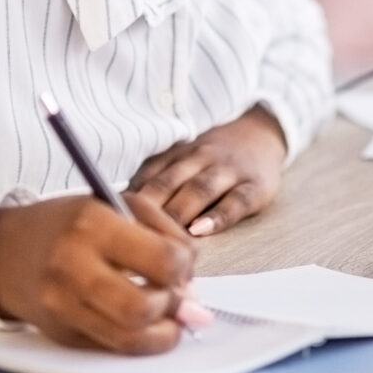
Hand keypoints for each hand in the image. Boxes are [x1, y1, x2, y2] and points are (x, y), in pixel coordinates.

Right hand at [0, 194, 207, 352]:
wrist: (5, 252)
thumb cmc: (70, 224)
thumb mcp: (117, 204)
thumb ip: (165, 233)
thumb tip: (194, 288)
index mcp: (92, 224)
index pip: (161, 260)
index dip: (185, 267)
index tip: (183, 264)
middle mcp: (73, 266)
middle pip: (144, 307)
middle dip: (174, 306)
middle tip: (179, 297)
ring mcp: (63, 305)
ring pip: (130, 338)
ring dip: (163, 332)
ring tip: (166, 314)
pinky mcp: (62, 333)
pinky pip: (113, 348)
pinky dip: (139, 341)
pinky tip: (143, 324)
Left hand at [129, 105, 287, 236]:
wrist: (263, 134)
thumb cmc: (214, 158)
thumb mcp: (183, 159)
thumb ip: (155, 179)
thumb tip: (115, 211)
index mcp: (178, 154)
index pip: (148, 176)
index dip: (128, 200)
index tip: (109, 222)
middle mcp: (201, 159)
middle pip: (169, 183)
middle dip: (148, 211)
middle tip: (129, 237)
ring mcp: (229, 171)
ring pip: (199, 190)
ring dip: (178, 213)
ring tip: (162, 238)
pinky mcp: (255, 187)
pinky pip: (236, 202)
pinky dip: (218, 217)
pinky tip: (201, 231)